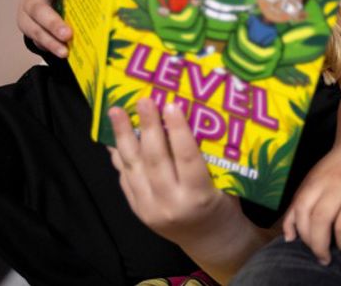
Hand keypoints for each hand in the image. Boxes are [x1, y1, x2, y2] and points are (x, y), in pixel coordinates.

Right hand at [17, 0, 71, 56]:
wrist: (39, 7)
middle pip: (38, 10)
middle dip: (53, 22)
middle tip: (68, 33)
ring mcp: (28, 19)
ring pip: (36, 30)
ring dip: (51, 41)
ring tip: (65, 51)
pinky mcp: (32, 34)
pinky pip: (40, 42)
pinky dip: (52, 48)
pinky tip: (65, 54)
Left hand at [109, 99, 238, 242]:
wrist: (210, 240)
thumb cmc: (223, 204)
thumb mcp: (226, 183)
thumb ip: (211, 157)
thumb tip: (196, 118)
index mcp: (199, 197)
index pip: (187, 158)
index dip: (178, 130)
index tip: (172, 105)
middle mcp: (171, 204)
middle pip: (156, 160)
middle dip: (148, 126)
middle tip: (143, 100)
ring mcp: (150, 209)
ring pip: (134, 167)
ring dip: (124, 137)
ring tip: (116, 111)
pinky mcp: (138, 210)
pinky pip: (126, 178)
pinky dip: (120, 155)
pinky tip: (114, 136)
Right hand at [282, 138, 340, 264]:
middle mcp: (335, 186)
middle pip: (320, 221)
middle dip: (320, 245)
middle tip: (326, 257)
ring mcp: (318, 181)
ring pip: (302, 212)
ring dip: (304, 236)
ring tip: (313, 247)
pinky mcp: (307, 180)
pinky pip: (293, 202)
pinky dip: (289, 221)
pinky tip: (291, 236)